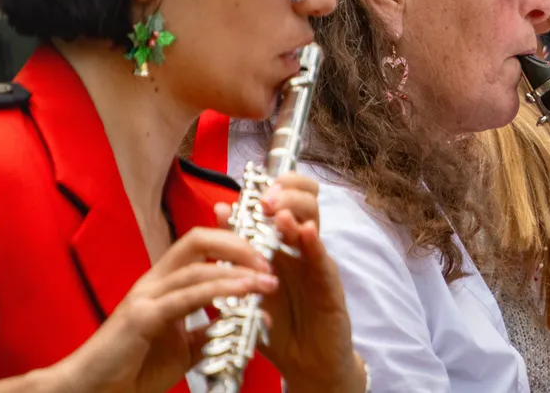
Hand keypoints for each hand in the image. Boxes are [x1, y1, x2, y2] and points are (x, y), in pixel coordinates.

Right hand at [52, 226, 277, 392]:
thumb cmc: (133, 369)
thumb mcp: (184, 347)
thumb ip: (211, 329)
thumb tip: (247, 320)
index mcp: (163, 284)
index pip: (200, 244)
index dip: (233, 240)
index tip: (265, 255)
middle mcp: (154, 282)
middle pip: (198, 240)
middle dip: (238, 244)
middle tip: (269, 263)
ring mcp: (145, 297)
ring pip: (197, 268)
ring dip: (237, 271)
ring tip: (267, 281)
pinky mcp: (142, 317)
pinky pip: (186, 297)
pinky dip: (218, 291)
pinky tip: (243, 291)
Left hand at [227, 172, 363, 392]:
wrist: (305, 364)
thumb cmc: (279, 323)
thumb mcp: (251, 283)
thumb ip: (237, 249)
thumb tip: (219, 209)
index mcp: (284, 244)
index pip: (288, 199)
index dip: (277, 185)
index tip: (255, 185)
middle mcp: (303, 249)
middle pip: (306, 203)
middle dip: (286, 192)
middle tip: (265, 199)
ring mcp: (318, 265)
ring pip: (314, 226)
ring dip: (297, 213)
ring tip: (279, 211)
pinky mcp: (330, 288)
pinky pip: (324, 263)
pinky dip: (315, 246)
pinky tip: (306, 234)